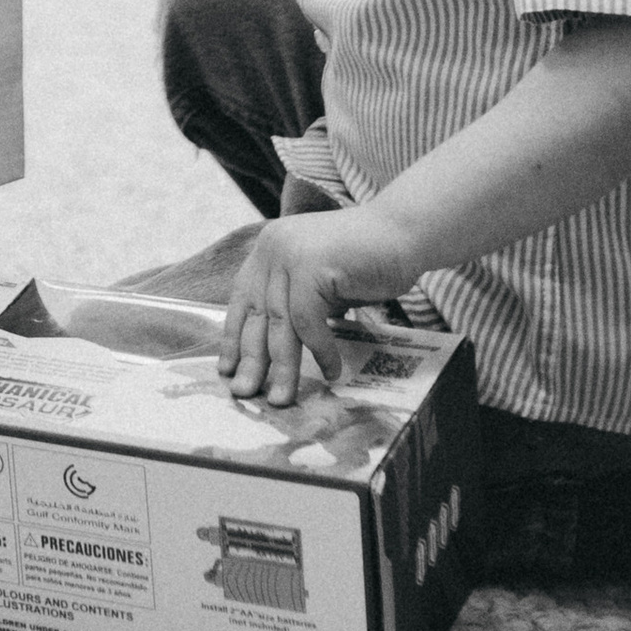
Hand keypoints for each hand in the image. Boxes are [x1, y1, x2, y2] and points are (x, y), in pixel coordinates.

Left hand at [218, 206, 417, 404]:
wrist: (403, 232)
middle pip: (256, 314)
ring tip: (282, 398)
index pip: (242, 298)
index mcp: (269, 249)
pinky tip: (331, 372)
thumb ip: (297, 303)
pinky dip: (320, 350)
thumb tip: (277, 351)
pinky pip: (308, 321)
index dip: (233, 335)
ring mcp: (290, 254)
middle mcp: (273, 248)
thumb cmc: (366, 262)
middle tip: (244, 393)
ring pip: (280, 323)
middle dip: (250, 359)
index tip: (227, 368)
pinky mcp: (312, 266)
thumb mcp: (320, 281)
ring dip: (282, 367)